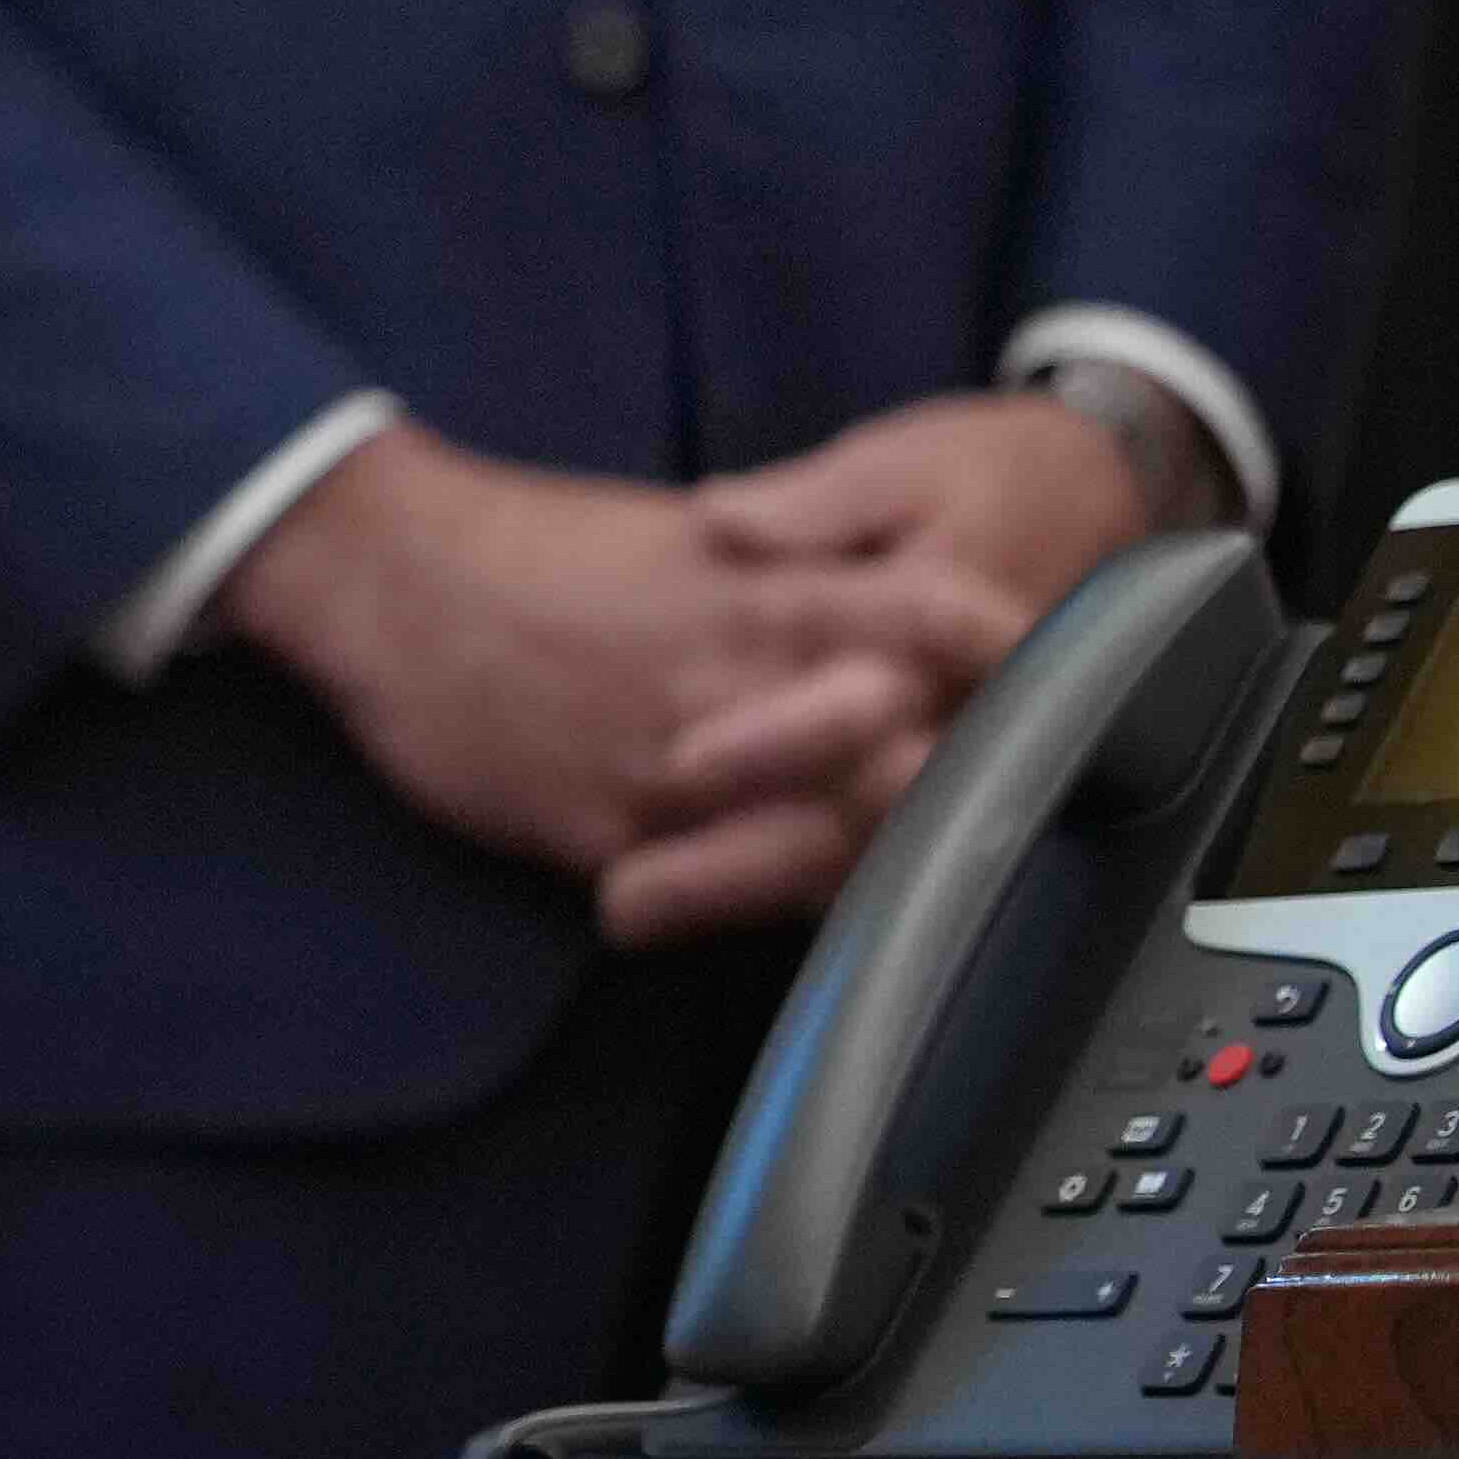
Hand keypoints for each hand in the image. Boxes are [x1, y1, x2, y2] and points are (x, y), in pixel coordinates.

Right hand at [220, 426, 1031, 938]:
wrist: (388, 574)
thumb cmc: (526, 549)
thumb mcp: (677, 541)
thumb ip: (779, 587)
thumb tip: (869, 636)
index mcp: (760, 591)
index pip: (932, 618)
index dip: (1008, 658)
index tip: (1069, 682)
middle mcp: (736, 680)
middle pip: (896, 751)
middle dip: (955, 792)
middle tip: (1010, 822)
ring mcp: (672, 765)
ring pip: (809, 839)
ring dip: (859, 866)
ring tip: (901, 897)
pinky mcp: (603, 829)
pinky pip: (694, 892)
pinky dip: (732, 911)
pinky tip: (754, 918)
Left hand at [601, 393, 1162, 942]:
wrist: (1092, 502)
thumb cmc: (982, 476)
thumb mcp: (902, 464)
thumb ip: (816, 503)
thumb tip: (721, 521)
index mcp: (938, 632)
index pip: (852, 699)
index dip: (771, 739)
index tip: (684, 765)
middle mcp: (955, 715)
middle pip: (849, 811)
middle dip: (742, 860)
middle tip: (625, 901)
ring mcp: (959, 760)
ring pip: (860, 852)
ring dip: (753, 890)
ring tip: (630, 914)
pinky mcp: (951, 781)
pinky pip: (877, 851)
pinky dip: (796, 888)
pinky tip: (702, 911)